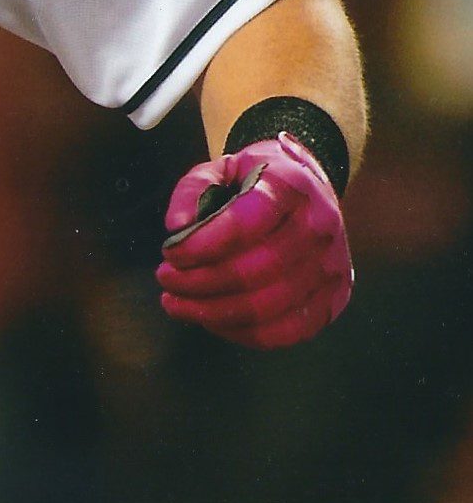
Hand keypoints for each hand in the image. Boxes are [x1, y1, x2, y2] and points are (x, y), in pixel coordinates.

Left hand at [156, 134, 352, 349]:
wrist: (310, 187)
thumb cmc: (256, 180)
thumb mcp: (221, 168)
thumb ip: (193, 190)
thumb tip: (177, 227)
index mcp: (290, 186)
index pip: (245, 224)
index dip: (201, 246)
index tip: (170, 254)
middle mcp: (320, 226)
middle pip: (255, 271)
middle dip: (199, 283)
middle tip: (167, 280)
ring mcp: (333, 265)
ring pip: (270, 306)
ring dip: (213, 312)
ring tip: (178, 303)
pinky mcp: (337, 297)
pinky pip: (291, 330)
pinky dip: (245, 333)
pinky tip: (213, 322)